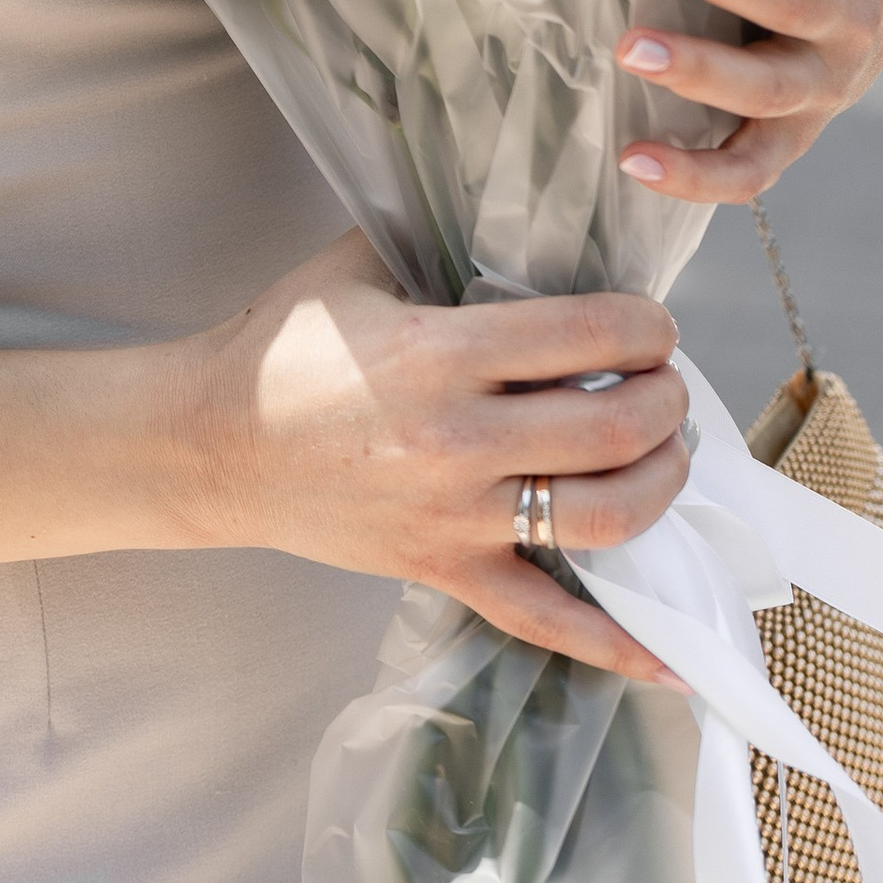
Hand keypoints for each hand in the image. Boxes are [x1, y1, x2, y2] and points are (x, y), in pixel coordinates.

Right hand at [187, 229, 691, 681]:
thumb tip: (523, 222)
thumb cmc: (283, 346)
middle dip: (666, 399)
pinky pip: (543, 619)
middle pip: (612, 427)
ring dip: (659, 483)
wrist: (209, 441)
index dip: (645, 325)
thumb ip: (439, 241)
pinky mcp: (442, 569)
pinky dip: (615, 645)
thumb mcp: (357, 267)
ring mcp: (454, 515)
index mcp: (439, 351)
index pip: (587, 334)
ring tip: (663, 454)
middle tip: (666, 382)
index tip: (650, 324)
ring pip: (604, 518)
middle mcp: (456, 439)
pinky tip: (672, 660)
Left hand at [615, 0, 882, 203]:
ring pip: (769, 90)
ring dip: (701, 74)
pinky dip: (693, 174)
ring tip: (629, 47)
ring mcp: (823, 87)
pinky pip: (746, 169)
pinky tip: (630, 158)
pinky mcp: (785, 140)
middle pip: (803, 4)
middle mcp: (858, 18)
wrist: (858, 36)